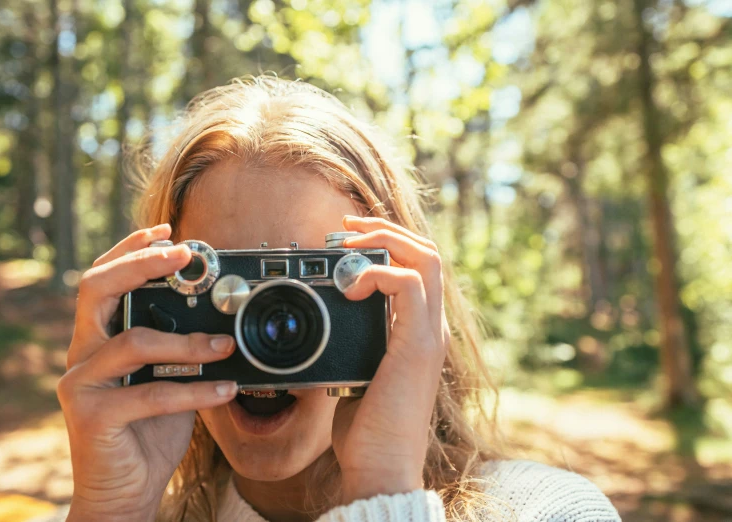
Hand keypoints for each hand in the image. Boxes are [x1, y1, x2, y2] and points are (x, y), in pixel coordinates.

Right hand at [57, 224, 238, 521]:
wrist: (125, 491)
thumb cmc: (148, 431)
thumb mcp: (168, 379)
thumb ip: (181, 349)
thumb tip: (224, 323)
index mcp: (98, 337)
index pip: (104, 278)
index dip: (131, 248)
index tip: (167, 231)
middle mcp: (82, 352)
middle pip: (96, 288)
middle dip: (141, 263)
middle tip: (185, 254)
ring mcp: (81, 384)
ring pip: (133, 342)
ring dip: (188, 340)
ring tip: (226, 344)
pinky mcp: (92, 416)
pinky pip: (150, 394)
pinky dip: (195, 390)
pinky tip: (225, 390)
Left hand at [331, 215, 448, 504]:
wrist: (380, 466)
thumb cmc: (366, 428)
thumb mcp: (355, 374)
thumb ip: (353, 345)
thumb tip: (326, 326)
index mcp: (416, 332)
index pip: (416, 269)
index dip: (386, 245)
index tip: (346, 240)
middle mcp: (430, 327)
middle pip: (426, 253)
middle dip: (385, 230)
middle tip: (346, 226)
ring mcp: (429, 334)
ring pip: (426, 260)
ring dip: (385, 241)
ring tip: (348, 242)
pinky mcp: (418, 345)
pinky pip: (409, 286)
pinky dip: (379, 273)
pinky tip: (351, 284)